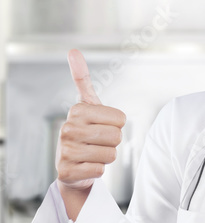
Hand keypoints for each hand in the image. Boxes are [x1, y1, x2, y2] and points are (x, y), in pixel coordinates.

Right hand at [56, 49, 126, 194]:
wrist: (71, 165)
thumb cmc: (84, 131)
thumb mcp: (87, 105)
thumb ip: (82, 78)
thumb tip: (73, 50)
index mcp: (76, 110)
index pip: (121, 119)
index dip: (116, 125)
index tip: (101, 126)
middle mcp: (67, 129)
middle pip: (116, 137)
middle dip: (112, 142)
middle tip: (97, 142)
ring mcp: (65, 151)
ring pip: (110, 154)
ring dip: (106, 157)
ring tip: (92, 153)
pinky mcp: (66, 171)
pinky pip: (100, 170)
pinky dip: (97, 170)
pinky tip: (85, 166)